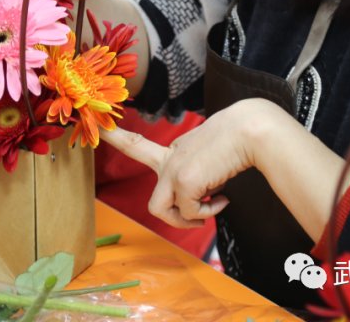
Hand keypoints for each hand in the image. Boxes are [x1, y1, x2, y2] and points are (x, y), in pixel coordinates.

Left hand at [102, 100, 273, 228]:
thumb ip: (197, 171)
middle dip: (177, 220)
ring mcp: (173, 171)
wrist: (249, 131)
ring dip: (190, 220)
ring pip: (164, 213)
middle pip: (155, 204)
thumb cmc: (238, 138)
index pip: (137, 144)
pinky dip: (210, 211)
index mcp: (174, 151)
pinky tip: (225, 197)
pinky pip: (191, 213)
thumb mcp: (209, 154)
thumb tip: (203, 193)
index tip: (100, 130)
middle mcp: (168, 160)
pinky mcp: (183, 182)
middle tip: (201, 220)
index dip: (118, 139)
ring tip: (214, 206)